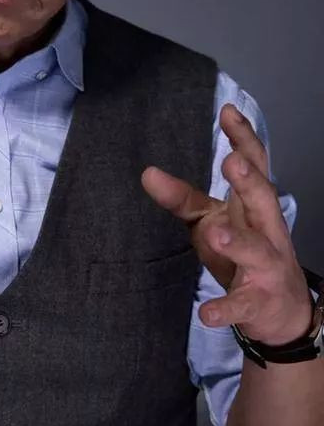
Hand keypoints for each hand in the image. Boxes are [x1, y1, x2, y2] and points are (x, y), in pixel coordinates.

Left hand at [141, 104, 312, 345]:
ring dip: (238, 241)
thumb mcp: (211, 220)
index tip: (228, 111)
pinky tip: (207, 314)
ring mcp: (266, 267)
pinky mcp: (257, 302)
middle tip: (232, 162)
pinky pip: (242, 304)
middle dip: (250, 182)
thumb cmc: (243, 252)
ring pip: (256, 250)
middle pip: (264, 201)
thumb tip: (146, 172)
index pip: (255, 165)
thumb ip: (182, 197)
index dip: (243, 139)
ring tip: (215, 232)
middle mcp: (267, 230)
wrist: (279, 311)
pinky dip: (226, 309)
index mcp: (253, 207)